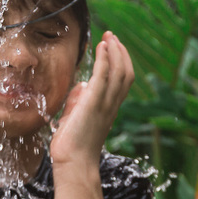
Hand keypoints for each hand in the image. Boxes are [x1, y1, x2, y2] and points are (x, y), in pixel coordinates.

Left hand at [50, 31, 133, 166]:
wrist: (72, 162)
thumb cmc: (72, 145)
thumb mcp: (75, 118)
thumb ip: (78, 101)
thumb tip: (80, 86)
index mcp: (109, 108)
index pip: (122, 80)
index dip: (120, 61)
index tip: (112, 45)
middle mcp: (111, 105)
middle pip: (126, 73)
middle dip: (120, 51)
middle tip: (112, 35)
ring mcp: (105, 104)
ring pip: (119, 72)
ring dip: (114, 51)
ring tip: (109, 37)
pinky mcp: (94, 103)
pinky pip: (104, 76)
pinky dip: (105, 59)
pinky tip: (102, 46)